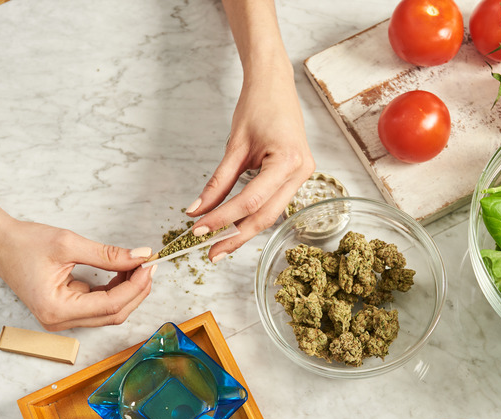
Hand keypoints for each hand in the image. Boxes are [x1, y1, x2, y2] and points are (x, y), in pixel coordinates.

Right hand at [0, 220, 154, 330]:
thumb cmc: (25, 243)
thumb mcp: (69, 244)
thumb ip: (108, 254)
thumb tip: (140, 256)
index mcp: (57, 310)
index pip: (110, 306)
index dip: (135, 287)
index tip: (150, 265)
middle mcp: (60, 321)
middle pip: (113, 314)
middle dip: (136, 290)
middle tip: (149, 265)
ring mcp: (63, 318)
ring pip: (109, 311)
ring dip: (128, 290)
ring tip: (139, 265)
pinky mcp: (66, 309)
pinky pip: (99, 304)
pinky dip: (115, 289)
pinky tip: (124, 271)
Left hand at [186, 64, 314, 259]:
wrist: (274, 83)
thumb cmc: (257, 105)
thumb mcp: (235, 145)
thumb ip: (217, 182)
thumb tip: (196, 210)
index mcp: (287, 161)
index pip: (250, 201)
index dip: (223, 219)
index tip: (198, 230)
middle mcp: (302, 172)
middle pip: (265, 216)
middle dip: (236, 236)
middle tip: (210, 252)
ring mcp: (304, 174)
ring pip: (271, 212)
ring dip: (244, 229)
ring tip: (219, 243)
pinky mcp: (298, 175)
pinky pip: (275, 201)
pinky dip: (254, 214)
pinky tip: (235, 224)